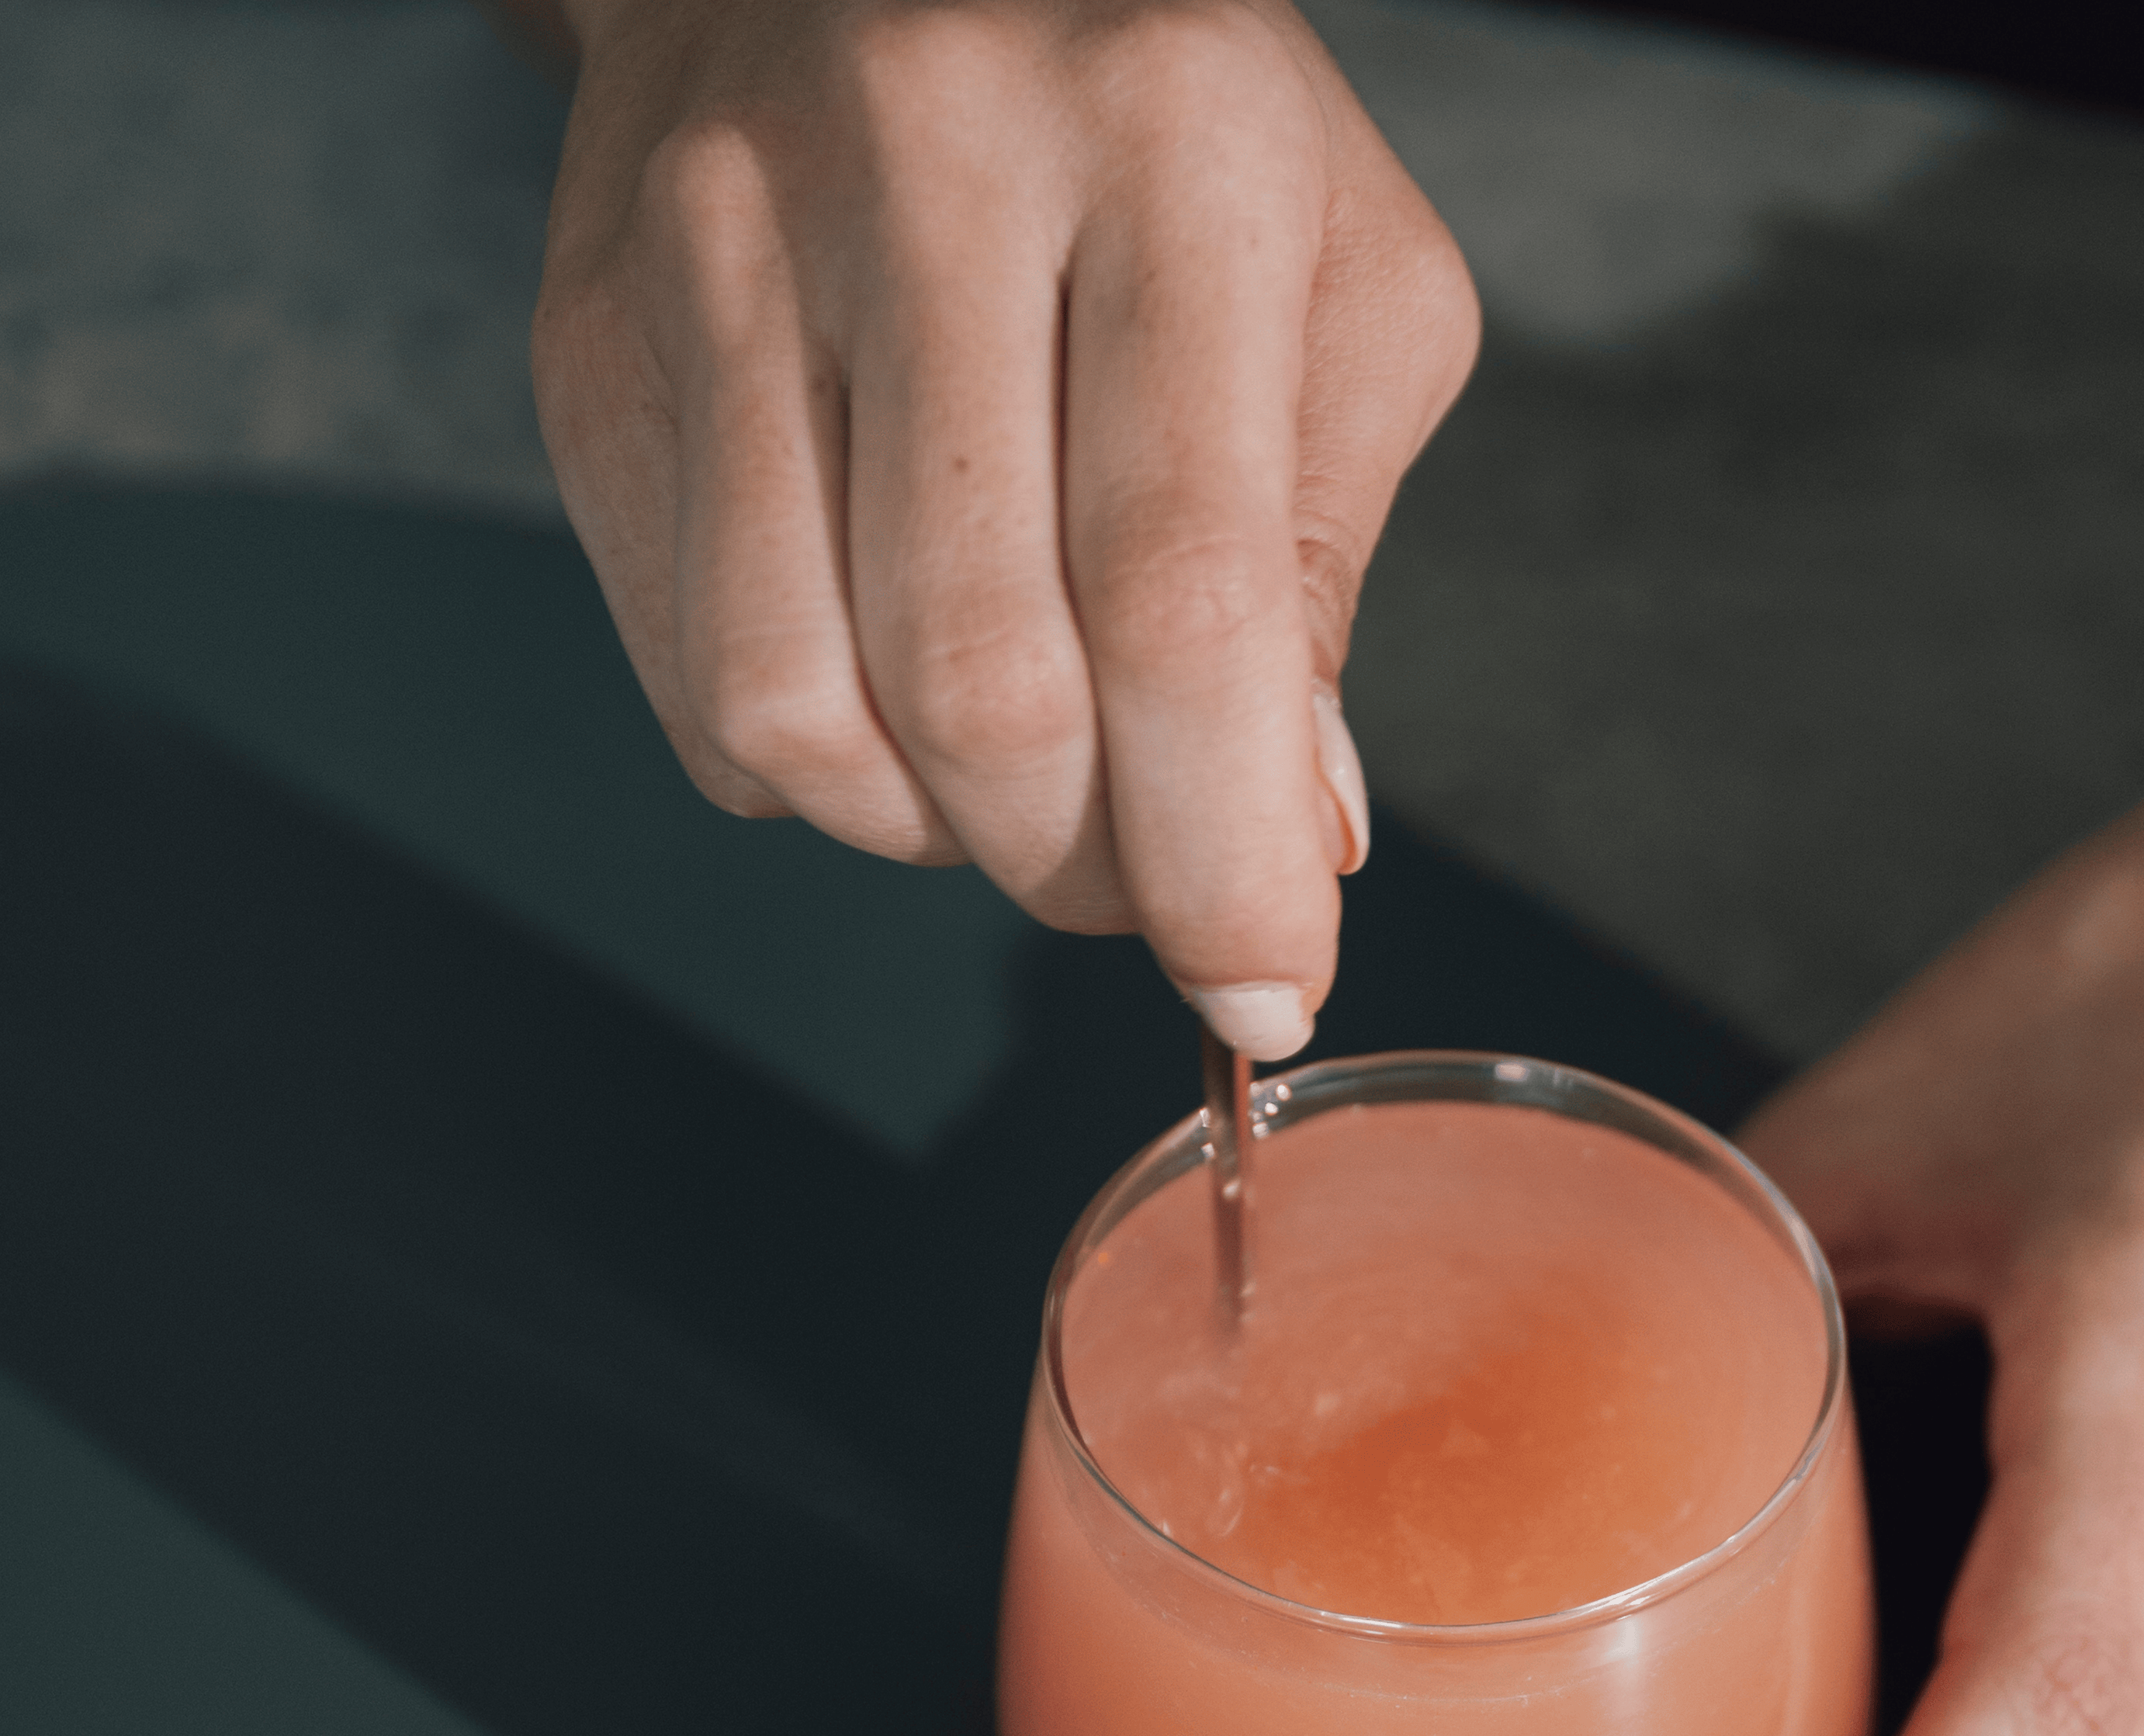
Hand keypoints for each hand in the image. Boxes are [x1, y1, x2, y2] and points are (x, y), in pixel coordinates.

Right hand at [531, 0, 1478, 1057]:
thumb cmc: (1164, 125)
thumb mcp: (1343, 287)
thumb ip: (1325, 559)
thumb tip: (1296, 834)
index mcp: (1166, 146)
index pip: (1179, 599)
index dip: (1222, 852)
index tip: (1263, 991)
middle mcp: (916, 170)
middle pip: (980, 689)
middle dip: (1085, 869)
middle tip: (1145, 878)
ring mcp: (714, 250)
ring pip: (803, 717)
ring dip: (938, 836)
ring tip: (1026, 780)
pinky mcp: (589, 340)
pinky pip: (696, 685)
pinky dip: (820, 768)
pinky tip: (893, 681)